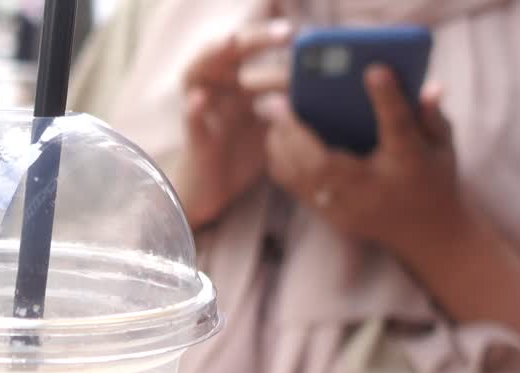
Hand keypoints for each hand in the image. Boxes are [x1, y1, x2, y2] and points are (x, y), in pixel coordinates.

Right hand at [175, 19, 291, 228]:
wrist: (215, 192)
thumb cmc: (242, 154)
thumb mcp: (273, 125)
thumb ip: (291, 106)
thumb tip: (328, 90)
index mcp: (237, 85)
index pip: (253, 52)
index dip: (274, 40)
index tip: (304, 36)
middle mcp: (218, 91)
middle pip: (230, 54)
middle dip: (255, 40)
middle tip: (285, 34)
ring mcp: (205, 112)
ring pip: (199, 73)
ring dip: (214, 56)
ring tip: (231, 42)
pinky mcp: (197, 138)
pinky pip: (191, 121)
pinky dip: (193, 110)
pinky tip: (200, 100)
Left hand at [263, 65, 462, 253]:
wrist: (426, 232)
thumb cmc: (432, 177)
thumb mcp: (442, 144)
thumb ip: (432, 114)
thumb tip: (431, 85)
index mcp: (409, 165)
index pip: (399, 128)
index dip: (387, 99)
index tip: (374, 69)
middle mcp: (373, 190)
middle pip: (326, 163)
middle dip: (295, 132)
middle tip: (278, 101)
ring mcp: (347, 208)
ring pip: (300, 179)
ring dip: (281, 146)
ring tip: (274, 116)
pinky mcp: (330, 216)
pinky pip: (295, 187)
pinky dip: (282, 161)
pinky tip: (277, 138)